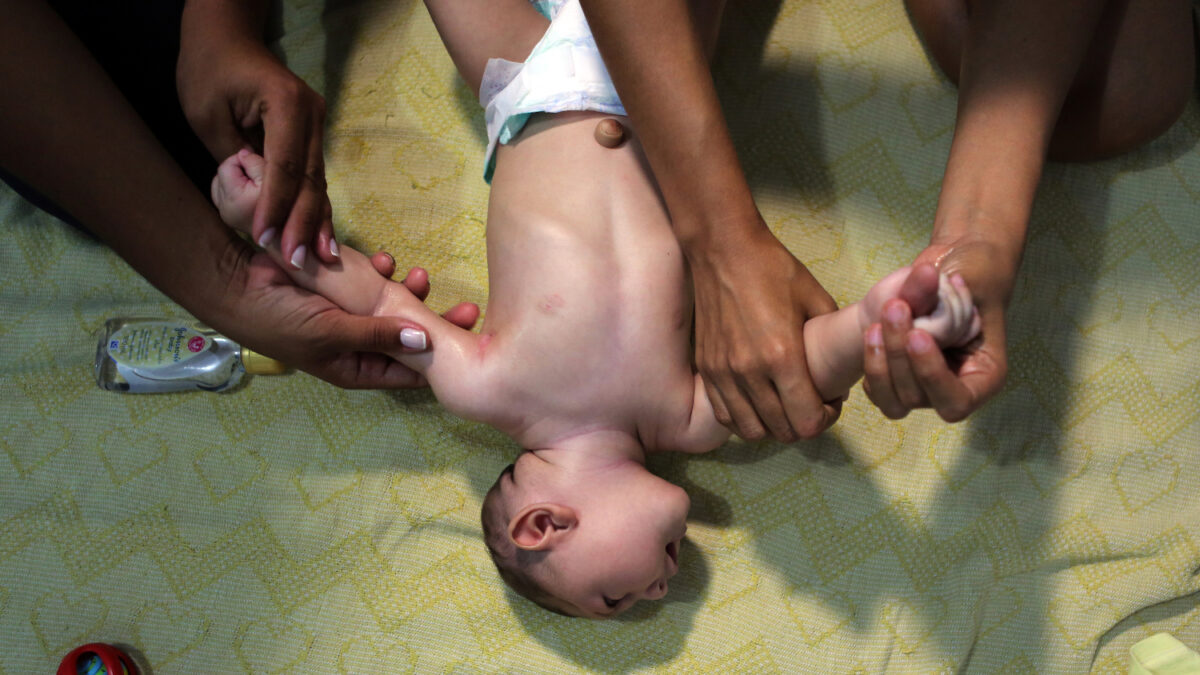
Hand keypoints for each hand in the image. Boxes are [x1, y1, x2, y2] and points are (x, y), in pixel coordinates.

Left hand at [178, 26, 333, 266]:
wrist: (226, 37)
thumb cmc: (210, 70)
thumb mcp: (207, 114)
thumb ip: (234, 158)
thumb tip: (256, 199)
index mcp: (286, 103)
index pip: (285, 165)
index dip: (276, 205)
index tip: (265, 238)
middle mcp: (312, 115)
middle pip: (311, 178)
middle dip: (304, 223)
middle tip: (298, 261)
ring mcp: (318, 125)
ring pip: (319, 182)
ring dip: (316, 221)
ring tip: (320, 258)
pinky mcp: (314, 136)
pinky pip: (315, 177)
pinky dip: (315, 208)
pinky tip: (321, 238)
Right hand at [213, 241, 478, 388]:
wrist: (236, 284)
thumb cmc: (278, 319)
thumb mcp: (330, 332)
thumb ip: (377, 334)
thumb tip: (425, 341)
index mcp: (357, 368)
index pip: (409, 372)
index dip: (440, 360)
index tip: (471, 344)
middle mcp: (360, 345)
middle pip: (409, 338)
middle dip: (435, 321)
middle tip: (468, 307)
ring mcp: (354, 315)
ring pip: (396, 308)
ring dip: (410, 291)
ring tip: (420, 274)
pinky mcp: (347, 288)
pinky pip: (376, 283)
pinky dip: (383, 272)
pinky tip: (386, 260)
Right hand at [689, 224, 840, 440]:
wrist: (723, 249)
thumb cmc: (773, 269)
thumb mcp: (816, 298)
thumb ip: (831, 338)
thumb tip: (842, 367)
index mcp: (782, 355)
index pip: (806, 420)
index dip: (825, 420)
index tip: (831, 403)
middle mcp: (749, 371)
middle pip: (781, 430)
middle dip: (804, 425)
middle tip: (812, 405)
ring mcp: (723, 373)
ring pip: (751, 430)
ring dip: (773, 427)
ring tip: (784, 407)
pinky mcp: (706, 368)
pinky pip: (724, 415)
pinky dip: (744, 419)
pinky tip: (758, 403)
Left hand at [862, 237, 1016, 420]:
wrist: (948, 270)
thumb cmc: (974, 275)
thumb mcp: (970, 275)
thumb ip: (944, 285)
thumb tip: (925, 273)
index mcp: (983, 375)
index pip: (958, 400)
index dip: (932, 375)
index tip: (918, 334)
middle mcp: (953, 388)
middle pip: (919, 398)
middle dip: (900, 356)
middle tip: (894, 308)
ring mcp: (924, 387)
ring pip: (894, 401)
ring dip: (880, 364)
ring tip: (877, 322)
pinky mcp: (899, 378)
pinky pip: (878, 390)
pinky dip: (872, 364)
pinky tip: (872, 332)